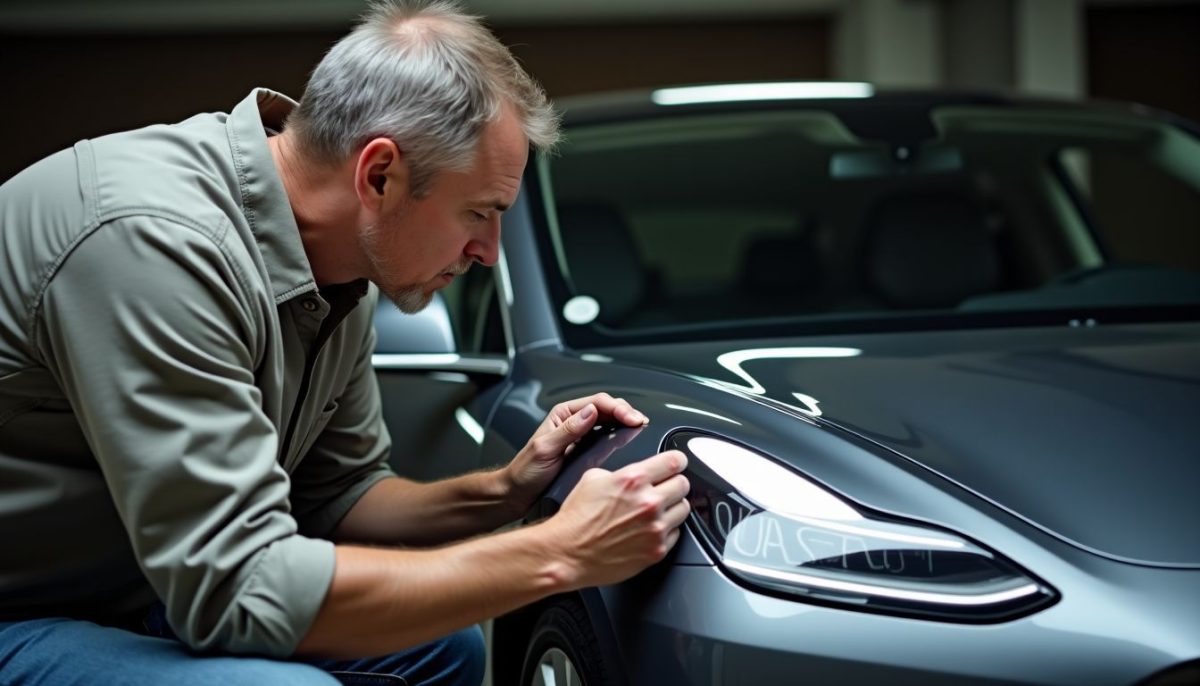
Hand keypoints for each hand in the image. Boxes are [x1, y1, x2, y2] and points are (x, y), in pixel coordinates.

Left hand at [505, 392, 648, 507]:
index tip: (632, 419)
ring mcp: (581, 436)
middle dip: (626, 412)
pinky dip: (620, 435)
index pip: (597, 402)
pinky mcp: (586, 450)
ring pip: (609, 420)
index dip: (617, 408)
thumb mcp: (545, 449)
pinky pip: (607, 437)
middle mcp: (573, 422)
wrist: (517, 493)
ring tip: (640, 426)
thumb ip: (568, 430)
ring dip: (625, 421)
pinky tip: (629, 437)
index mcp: (563, 415)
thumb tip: (590, 412)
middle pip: (606, 408)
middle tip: (641, 422)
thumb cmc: (525, 472)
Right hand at [544, 450, 690, 588]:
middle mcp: (648, 503)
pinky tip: (648, 529)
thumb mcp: (593, 478)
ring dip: (672, 507)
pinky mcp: (657, 550)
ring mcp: (655, 528)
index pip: (675, 461)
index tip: (676, 464)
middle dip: (673, 484)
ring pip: (683, 509)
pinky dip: (666, 530)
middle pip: (683, 484)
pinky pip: (675, 533)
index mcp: (633, 480)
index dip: (676, 460)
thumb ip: (622, 471)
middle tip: (662, 489)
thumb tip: (637, 472)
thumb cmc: (576, 519)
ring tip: (654, 511)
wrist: (567, 553)